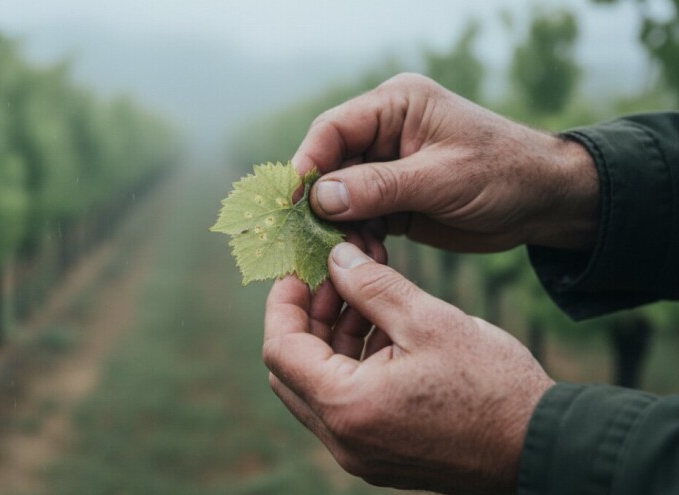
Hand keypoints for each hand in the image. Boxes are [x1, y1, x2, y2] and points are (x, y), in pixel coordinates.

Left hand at [263, 243, 553, 493]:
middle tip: (332, 278)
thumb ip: (371, 286)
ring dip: (330, 339)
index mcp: (347, 406)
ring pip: (318, 387)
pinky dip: (351, 364)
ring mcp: (360, 452)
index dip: (283, 302)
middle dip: (305, 318)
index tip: (299, 270)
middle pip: (292, 370)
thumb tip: (335, 259)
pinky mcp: (381, 454)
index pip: (280, 349)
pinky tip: (380, 328)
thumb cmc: (492, 385)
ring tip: (362, 295)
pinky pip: (346, 404)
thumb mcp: (428, 321)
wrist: (543, 445)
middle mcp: (343, 439)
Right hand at [292, 73, 598, 252]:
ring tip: (343, 256)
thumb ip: (378, 187)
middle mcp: (386, 131)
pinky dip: (359, 239)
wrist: (547, 201)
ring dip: (340, 227)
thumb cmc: (503, 173)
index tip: (291, 201)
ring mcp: (389, 166)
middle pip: (331, 164)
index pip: (333, 129)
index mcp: (396, 106)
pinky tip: (364, 258)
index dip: (306, 163)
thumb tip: (319, 197)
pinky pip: (362, 217)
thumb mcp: (441, 178)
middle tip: (308, 239)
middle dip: (320, 203)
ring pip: (342, 196)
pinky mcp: (396, 197)